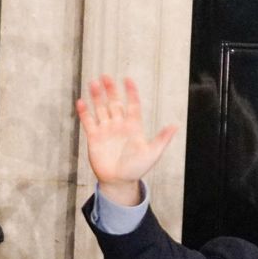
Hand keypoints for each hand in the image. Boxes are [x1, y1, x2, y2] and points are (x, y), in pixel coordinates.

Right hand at [76, 75, 177, 205]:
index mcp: (134, 127)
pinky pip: (88, 121)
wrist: (119, 181)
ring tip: (93, 83)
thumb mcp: (153, 153)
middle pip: (114, 103)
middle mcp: (119, 125)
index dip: (131, 92)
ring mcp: (106, 130)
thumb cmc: (137, 168)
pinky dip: (85, 112)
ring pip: (101, 109)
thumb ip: (162, 139)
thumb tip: (176, 125)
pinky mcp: (94, 137)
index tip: (128, 79)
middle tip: (106, 76)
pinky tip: (81, 101)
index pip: (133, 105)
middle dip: (111, 90)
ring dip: (97, 97)